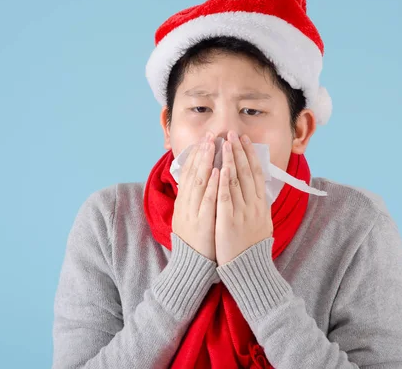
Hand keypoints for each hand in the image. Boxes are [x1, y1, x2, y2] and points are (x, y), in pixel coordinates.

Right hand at [172, 132, 219, 260]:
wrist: (191, 267)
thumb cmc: (197, 242)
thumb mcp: (191, 217)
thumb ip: (195, 200)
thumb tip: (203, 182)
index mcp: (184, 202)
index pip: (189, 173)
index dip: (198, 155)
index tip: (206, 139)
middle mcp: (186, 205)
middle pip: (193, 173)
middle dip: (202, 152)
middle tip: (210, 134)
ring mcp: (193, 213)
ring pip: (199, 182)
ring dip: (206, 162)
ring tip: (213, 145)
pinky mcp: (202, 223)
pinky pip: (207, 201)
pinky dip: (212, 185)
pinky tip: (217, 171)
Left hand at [215, 131, 272, 265]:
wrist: (249, 269)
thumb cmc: (251, 247)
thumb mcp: (261, 222)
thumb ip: (257, 205)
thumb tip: (257, 189)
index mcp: (261, 205)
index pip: (256, 174)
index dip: (251, 155)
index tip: (245, 140)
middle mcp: (253, 205)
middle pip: (247, 172)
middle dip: (239, 151)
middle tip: (233, 133)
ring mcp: (242, 213)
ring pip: (236, 181)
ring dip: (230, 160)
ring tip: (224, 143)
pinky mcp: (229, 221)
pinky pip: (226, 197)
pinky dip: (223, 182)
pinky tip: (219, 168)